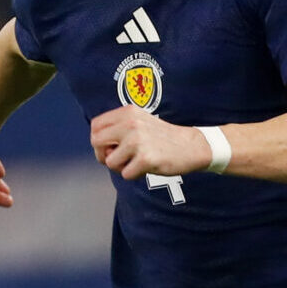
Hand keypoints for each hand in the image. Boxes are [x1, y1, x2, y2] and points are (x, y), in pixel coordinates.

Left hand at [90, 107, 207, 179]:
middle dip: (103, 155)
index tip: (110, 148)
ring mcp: (138, 141)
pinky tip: (146, 167)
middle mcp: (130, 123)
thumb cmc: (161, 137)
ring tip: (136, 162)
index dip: (98, 141)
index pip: (95, 126)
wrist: (191, 145)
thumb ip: (117, 127)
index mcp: (127, 112)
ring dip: (120, 167)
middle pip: (96, 143)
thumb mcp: (139, 121)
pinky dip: (134, 175)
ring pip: (110, 162)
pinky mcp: (146, 158)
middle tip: (118, 159)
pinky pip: (125, 174)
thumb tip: (97, 145)